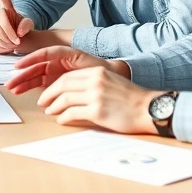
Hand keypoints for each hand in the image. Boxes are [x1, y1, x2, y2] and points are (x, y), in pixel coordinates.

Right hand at [0, 0, 33, 53]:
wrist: (18, 34)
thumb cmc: (22, 27)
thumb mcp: (28, 23)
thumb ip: (26, 25)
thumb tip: (19, 32)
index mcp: (3, 11)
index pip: (1, 16)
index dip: (8, 30)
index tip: (18, 39)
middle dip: (7, 38)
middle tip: (17, 44)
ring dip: (4, 44)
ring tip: (13, 46)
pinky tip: (7, 49)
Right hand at [5, 46, 107, 94]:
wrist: (112, 77)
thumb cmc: (100, 67)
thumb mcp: (87, 64)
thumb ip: (71, 63)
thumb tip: (59, 68)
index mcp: (63, 53)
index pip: (44, 54)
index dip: (31, 59)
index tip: (19, 65)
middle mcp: (56, 62)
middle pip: (36, 67)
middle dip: (22, 74)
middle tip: (10, 81)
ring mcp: (55, 72)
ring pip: (35, 76)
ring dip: (23, 82)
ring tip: (12, 88)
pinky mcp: (55, 82)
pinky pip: (40, 84)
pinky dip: (30, 88)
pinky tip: (21, 92)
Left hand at [38, 66, 159, 133]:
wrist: (149, 108)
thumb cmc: (130, 99)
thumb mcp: (109, 83)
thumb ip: (91, 84)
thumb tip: (70, 94)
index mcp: (97, 72)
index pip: (67, 77)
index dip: (53, 85)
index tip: (47, 93)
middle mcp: (95, 81)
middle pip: (62, 85)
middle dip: (49, 94)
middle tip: (42, 102)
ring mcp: (96, 96)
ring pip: (64, 99)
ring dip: (54, 106)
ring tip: (50, 112)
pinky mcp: (98, 111)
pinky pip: (72, 113)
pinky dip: (63, 118)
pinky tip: (61, 120)